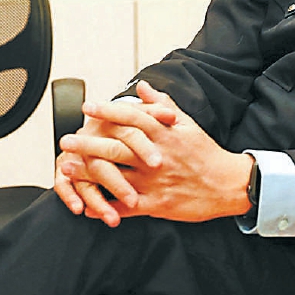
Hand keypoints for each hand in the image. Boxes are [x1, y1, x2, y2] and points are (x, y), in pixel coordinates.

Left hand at [56, 80, 252, 226]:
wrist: (229, 184)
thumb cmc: (206, 152)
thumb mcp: (188, 124)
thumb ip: (161, 105)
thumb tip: (141, 87)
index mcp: (166, 135)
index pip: (133, 118)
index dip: (108, 112)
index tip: (88, 107)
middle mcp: (158, 157)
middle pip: (118, 148)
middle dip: (89, 143)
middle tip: (66, 139)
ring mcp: (156, 182)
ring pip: (116, 177)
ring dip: (89, 173)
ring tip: (68, 168)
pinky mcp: (158, 204)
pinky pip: (126, 207)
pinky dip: (105, 207)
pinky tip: (87, 205)